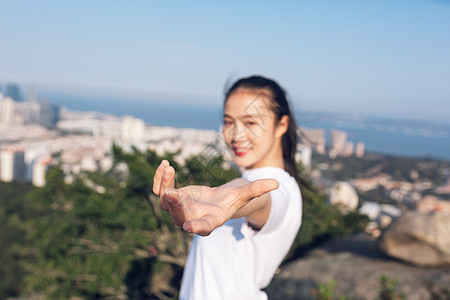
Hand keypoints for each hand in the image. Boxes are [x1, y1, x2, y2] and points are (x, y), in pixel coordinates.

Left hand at [152, 160, 278, 235]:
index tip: (189, 227)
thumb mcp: (243, 195)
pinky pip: (161, 190)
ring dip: (164, 185)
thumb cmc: (231, 201)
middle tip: (169, 194)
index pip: (203, 227)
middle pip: (178, 217)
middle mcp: (191, 218)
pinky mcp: (172, 197)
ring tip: (168, 167)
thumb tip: (276, 183)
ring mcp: (179, 209)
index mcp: (210, 221)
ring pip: (164, 202)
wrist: (215, 202)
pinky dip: (161, 179)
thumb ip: (256, 190)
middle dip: (173, 207)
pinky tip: (164, 164)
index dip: (196, 227)